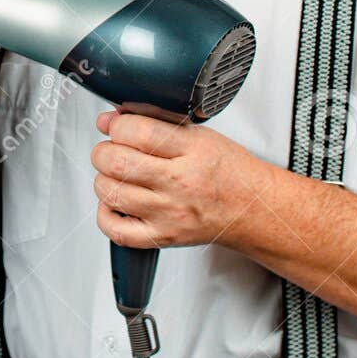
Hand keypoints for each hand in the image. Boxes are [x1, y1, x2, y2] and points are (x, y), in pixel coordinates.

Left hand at [89, 108, 275, 249]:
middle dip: (103, 152)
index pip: (137, 132)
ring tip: (119, 176)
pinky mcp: (164, 237)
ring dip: (105, 180)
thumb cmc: (228, 171)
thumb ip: (154, 122)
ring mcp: (170, 213)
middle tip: (112, 150)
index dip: (116, 125)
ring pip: (111, 193)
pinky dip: (106, 214)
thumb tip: (109, 120)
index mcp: (192, 151)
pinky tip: (118, 203)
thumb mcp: (198, 134)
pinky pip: (116, 230)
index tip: (116, 126)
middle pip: (117, 163)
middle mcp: (180, 183)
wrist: (252, 208)